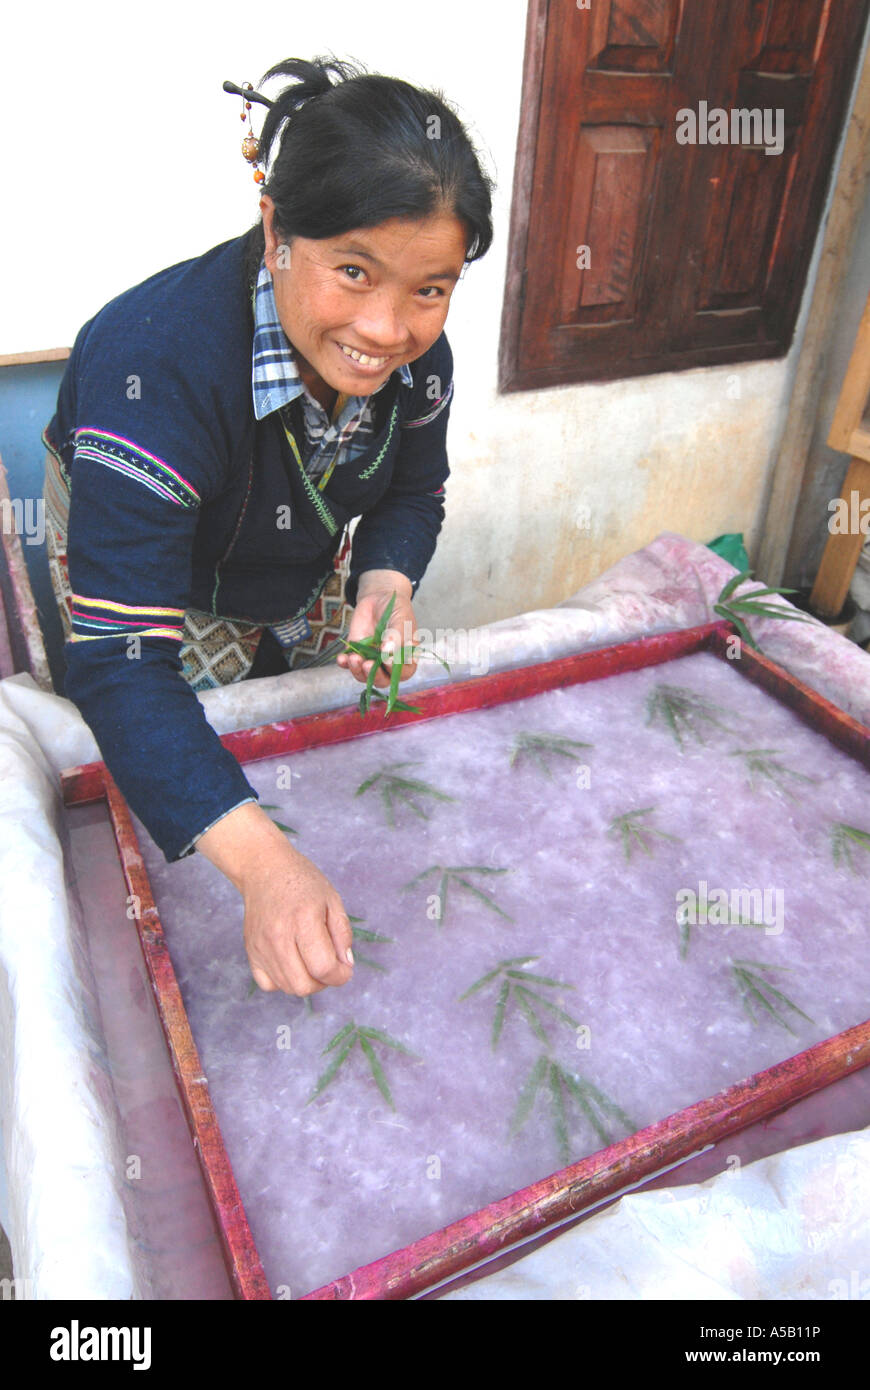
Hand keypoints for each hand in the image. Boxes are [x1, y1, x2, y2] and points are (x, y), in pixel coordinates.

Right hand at [242, 839, 353, 995]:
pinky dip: (284, 981)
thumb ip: (342, 933)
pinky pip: (268, 984)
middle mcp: (279, 937)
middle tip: (329, 965)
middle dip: (324, 982)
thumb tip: (345, 964)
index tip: (345, 969)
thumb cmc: (301, 881)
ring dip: (306, 982)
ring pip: (287, 987)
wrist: (265, 869)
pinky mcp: (251, 952)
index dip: (340, 975)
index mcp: (303, 920)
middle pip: (303, 985)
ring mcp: (261, 947)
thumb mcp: (332, 899)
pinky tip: (293, 964)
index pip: (323, 967)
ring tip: (312, 962)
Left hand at [337, 569, 417, 689]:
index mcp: (405, 658)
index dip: (395, 670)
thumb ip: (397, 635)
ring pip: (364, 676)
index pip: (403, 673)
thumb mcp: (402, 619)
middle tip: (367, 664)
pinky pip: (349, 664)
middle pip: (382, 680)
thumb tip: (388, 650)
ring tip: (353, 658)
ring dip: (357, 670)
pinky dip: (344, 663)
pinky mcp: (356, 653)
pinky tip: (342, 658)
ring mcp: (371, 660)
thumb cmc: (397, 610)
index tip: (387, 659)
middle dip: (374, 675)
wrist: (380, 598)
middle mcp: (388, 664)